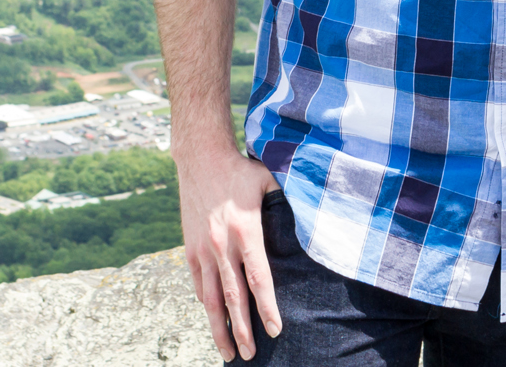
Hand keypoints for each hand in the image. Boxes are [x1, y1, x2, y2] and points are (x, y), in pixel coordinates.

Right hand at [175, 142, 281, 360]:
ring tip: (228, 352)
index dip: (266, 307)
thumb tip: (315, 219)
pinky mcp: (190, 248)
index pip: (258, 279)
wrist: (200, 157)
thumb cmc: (240, 170)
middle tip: (249, 355)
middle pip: (233, 297)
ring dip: (219, 327)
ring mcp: (203, 249)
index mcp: (245, 231)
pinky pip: (199, 284)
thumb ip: (288, 203)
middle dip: (242, 329)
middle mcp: (222, 245)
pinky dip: (207, 304)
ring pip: (210, 298)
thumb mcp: (268, 181)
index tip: (275, 330)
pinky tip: (214, 319)